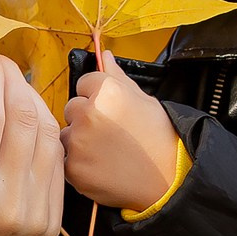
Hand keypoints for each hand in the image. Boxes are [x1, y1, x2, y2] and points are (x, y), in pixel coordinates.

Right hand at [0, 50, 64, 235]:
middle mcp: (9, 208)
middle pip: (25, 121)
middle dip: (11, 81)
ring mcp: (36, 219)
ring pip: (48, 138)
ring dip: (31, 102)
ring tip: (7, 87)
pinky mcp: (49, 226)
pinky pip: (55, 164)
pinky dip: (43, 134)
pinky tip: (23, 121)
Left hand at [61, 51, 181, 211]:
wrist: (170, 180)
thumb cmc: (160, 138)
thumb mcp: (144, 100)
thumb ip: (117, 76)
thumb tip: (104, 55)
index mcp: (106, 92)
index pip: (84, 82)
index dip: (96, 95)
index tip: (110, 109)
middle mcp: (88, 114)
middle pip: (71, 108)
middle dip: (85, 117)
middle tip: (110, 132)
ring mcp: (78, 143)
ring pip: (67, 134)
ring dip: (79, 140)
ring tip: (107, 150)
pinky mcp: (73, 169)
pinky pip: (66, 159)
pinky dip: (79, 163)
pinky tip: (102, 165)